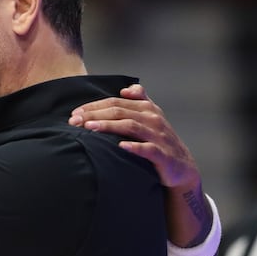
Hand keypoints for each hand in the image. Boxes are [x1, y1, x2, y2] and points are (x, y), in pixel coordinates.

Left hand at [68, 84, 199, 189]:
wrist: (181, 167)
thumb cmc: (159, 139)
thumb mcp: (151, 117)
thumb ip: (139, 99)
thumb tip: (125, 89)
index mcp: (146, 108)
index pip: (115, 102)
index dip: (94, 106)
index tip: (75, 113)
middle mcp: (153, 118)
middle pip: (119, 112)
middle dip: (94, 114)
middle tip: (75, 121)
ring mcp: (159, 136)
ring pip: (130, 126)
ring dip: (108, 126)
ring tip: (89, 128)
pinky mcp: (163, 155)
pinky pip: (148, 149)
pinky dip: (134, 147)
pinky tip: (120, 146)